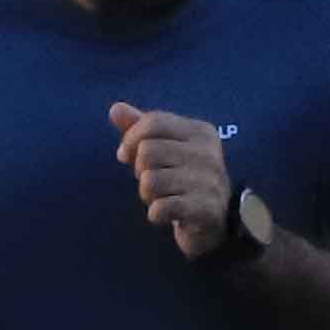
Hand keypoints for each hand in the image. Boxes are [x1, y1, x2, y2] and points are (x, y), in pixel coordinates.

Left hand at [111, 103, 239, 256]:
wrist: (214, 220)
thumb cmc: (182, 179)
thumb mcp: (163, 148)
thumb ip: (141, 127)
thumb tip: (115, 108)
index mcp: (200, 132)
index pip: (153, 122)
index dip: (130, 139)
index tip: (126, 155)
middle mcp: (208, 153)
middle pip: (148, 151)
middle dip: (140, 170)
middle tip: (153, 182)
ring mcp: (209, 182)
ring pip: (150, 181)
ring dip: (147, 195)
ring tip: (162, 197)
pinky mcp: (205, 209)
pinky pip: (160, 207)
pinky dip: (156, 213)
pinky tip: (167, 214)